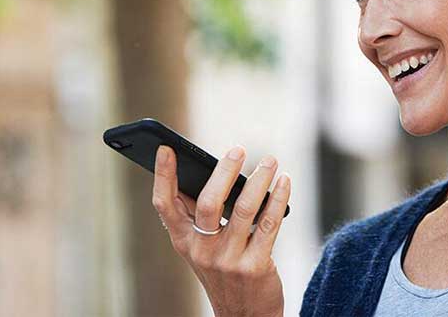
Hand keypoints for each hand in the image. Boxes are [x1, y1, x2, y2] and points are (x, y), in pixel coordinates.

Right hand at [152, 144, 289, 316]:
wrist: (244, 315)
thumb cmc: (226, 270)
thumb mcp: (204, 248)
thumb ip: (203, 216)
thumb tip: (217, 170)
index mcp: (184, 241)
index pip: (165, 205)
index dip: (163, 175)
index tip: (166, 148)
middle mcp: (201, 251)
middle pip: (208, 202)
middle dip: (223, 171)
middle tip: (238, 149)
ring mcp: (228, 260)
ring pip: (244, 209)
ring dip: (260, 179)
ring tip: (270, 161)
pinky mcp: (255, 266)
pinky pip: (269, 223)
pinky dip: (278, 198)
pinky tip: (284, 182)